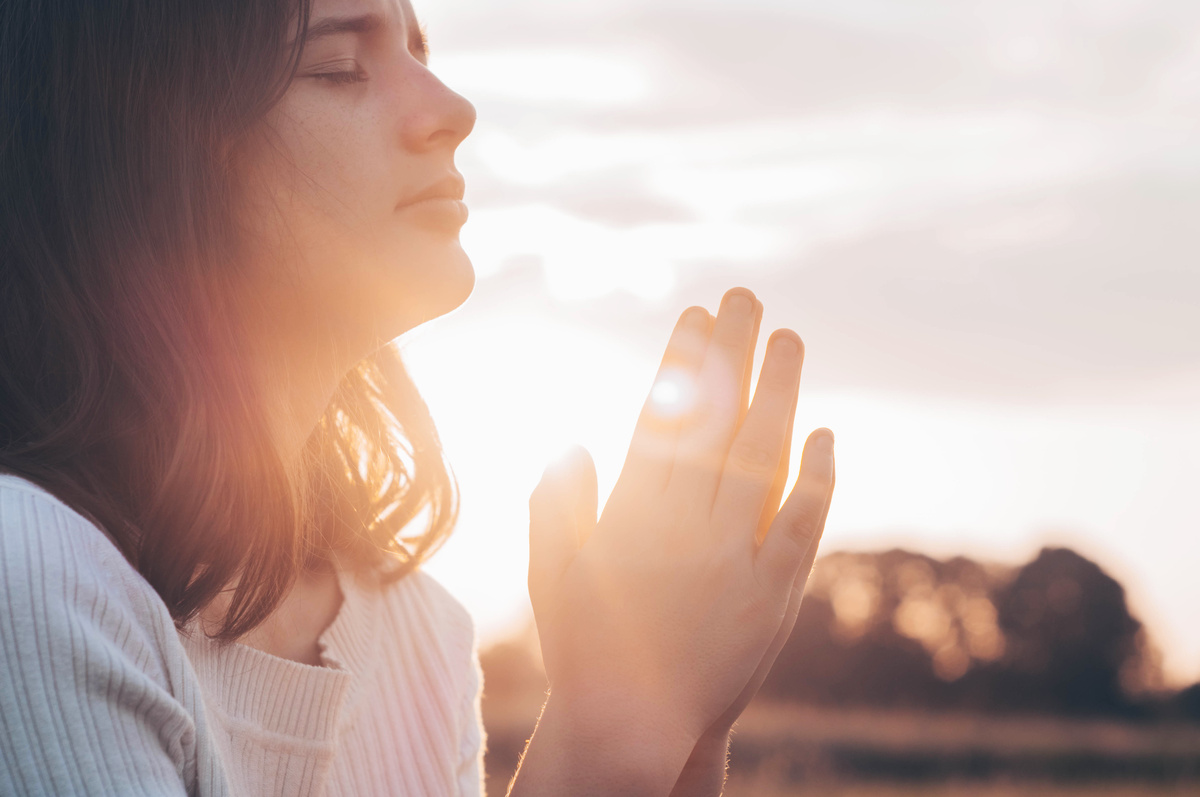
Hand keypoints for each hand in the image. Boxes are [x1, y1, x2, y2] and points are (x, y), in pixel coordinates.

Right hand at [525, 289, 835, 788]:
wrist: (635, 727)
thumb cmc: (585, 647)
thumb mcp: (552, 576)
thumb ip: (557, 506)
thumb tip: (570, 442)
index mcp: (631, 515)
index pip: (661, 419)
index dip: (682, 362)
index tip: (695, 316)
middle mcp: (686, 526)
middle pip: (715, 422)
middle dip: (731, 354)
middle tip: (746, 298)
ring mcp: (734, 558)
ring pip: (762, 460)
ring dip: (778, 394)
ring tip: (787, 338)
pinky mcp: (773, 594)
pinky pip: (801, 526)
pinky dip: (817, 479)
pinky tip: (825, 435)